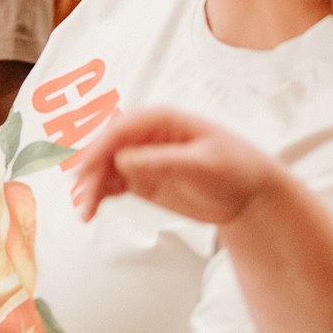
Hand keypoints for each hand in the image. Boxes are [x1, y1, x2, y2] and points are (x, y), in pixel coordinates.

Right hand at [69, 109, 277, 229]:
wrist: (250, 192)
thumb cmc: (235, 168)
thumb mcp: (204, 164)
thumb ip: (164, 161)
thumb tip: (123, 159)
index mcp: (160, 119)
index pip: (120, 130)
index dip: (99, 149)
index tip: (85, 170)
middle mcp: (145, 135)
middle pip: (106, 149)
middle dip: (91, 172)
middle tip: (83, 198)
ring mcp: (141, 157)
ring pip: (105, 168)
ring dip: (91, 187)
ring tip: (85, 213)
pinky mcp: (141, 178)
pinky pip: (112, 184)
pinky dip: (100, 195)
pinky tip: (92, 209)